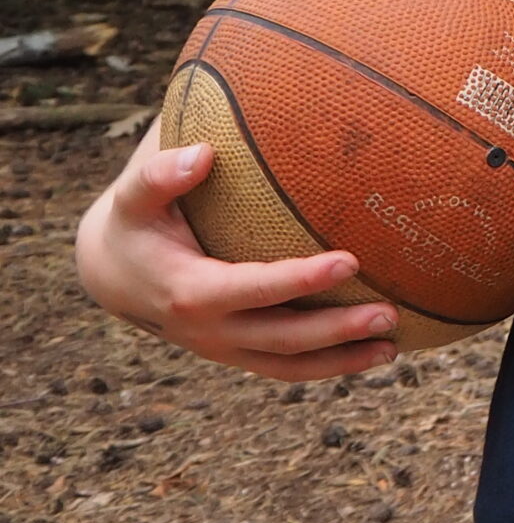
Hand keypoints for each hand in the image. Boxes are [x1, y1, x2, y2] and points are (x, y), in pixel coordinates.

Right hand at [75, 126, 398, 380]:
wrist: (114, 274)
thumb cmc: (135, 224)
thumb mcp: (133, 198)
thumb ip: (160, 175)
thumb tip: (201, 154)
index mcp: (188, 291)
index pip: (252, 289)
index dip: (300, 279)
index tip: (349, 260)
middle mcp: (208, 330)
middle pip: (280, 338)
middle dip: (335, 330)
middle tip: (388, 313)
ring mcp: (223, 347)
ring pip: (287, 365)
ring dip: (340, 361)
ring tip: (390, 349)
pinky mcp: (237, 353)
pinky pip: (285, 368)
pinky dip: (328, 367)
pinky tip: (372, 355)